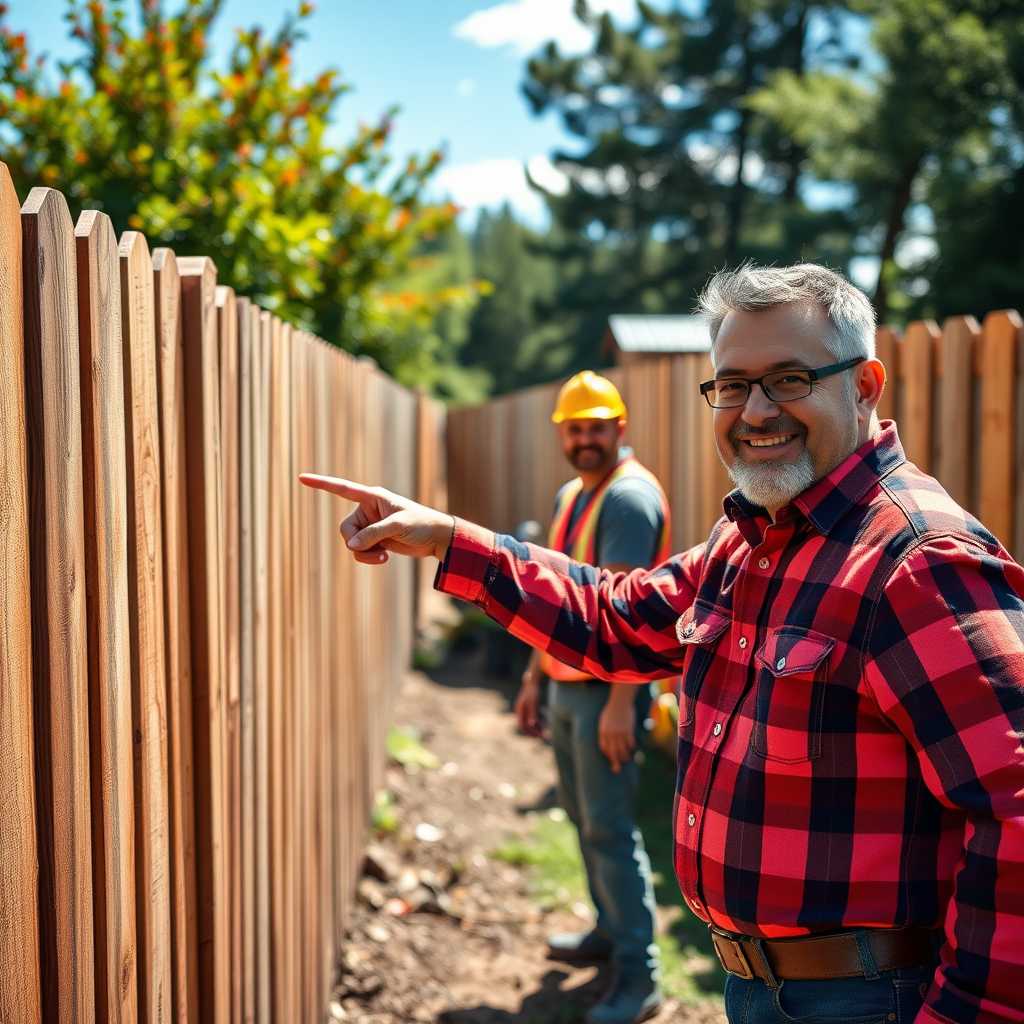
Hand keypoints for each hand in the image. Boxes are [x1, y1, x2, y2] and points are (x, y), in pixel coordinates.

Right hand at [298, 474, 454, 564]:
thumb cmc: (421, 524)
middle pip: (345, 529)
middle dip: (356, 543)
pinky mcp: (374, 540)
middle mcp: (368, 510)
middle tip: (375, 550)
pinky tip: (385, 558)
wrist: (436, 538)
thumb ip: (373, 534)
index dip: (321, 483)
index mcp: (372, 497)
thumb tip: (350, 546)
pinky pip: (359, 551)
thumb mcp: (398, 526)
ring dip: (363, 554)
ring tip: (382, 557)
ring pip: (351, 543)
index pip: (342, 488)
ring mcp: (370, 526)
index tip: (301, 478)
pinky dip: (368, 558)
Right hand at [515, 673, 541, 736]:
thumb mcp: (533, 702)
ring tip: (546, 733)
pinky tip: (543, 725)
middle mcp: (520, 711)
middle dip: (534, 732)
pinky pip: (531, 719)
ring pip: (529, 723)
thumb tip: (531, 724)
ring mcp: (524, 710)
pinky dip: (537, 723)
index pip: (522, 726)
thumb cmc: (533, 691)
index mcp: (519, 710)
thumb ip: (532, 713)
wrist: (532, 681)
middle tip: (544, 736)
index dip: (530, 732)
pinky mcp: (528, 708)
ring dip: (536, 729)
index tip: (539, 736)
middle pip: (525, 726)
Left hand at [598, 693, 635, 773]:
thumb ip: (605, 732)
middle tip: (617, 769)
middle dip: (615, 762)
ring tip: (627, 759)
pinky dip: (631, 747)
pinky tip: (632, 749)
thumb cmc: (611, 712)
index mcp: (603, 732)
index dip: (607, 755)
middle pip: (613, 752)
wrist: (619, 703)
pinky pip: (630, 743)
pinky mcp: (628, 730)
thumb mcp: (604, 722)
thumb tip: (608, 742)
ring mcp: (619, 733)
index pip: (604, 748)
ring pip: (622, 749)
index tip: (611, 758)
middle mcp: (610, 734)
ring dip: (625, 756)